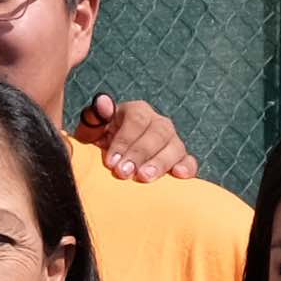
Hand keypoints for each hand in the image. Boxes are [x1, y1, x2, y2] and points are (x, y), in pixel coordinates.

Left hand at [74, 90, 196, 186]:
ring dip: (160, 163)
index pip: (136, 120)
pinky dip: (187, 167)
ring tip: (144, 178)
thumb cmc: (100, 145)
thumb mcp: (91, 132)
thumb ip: (94, 118)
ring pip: (174, 146)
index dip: (124, 140)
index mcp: (136, 112)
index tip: (111, 161)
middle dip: (140, 153)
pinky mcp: (180, 159)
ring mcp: (171, 140)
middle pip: (157, 132)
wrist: (112, 163)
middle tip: (124, 173)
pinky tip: (179, 175)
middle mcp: (157, 122)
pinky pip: (189, 160)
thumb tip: (102, 103)